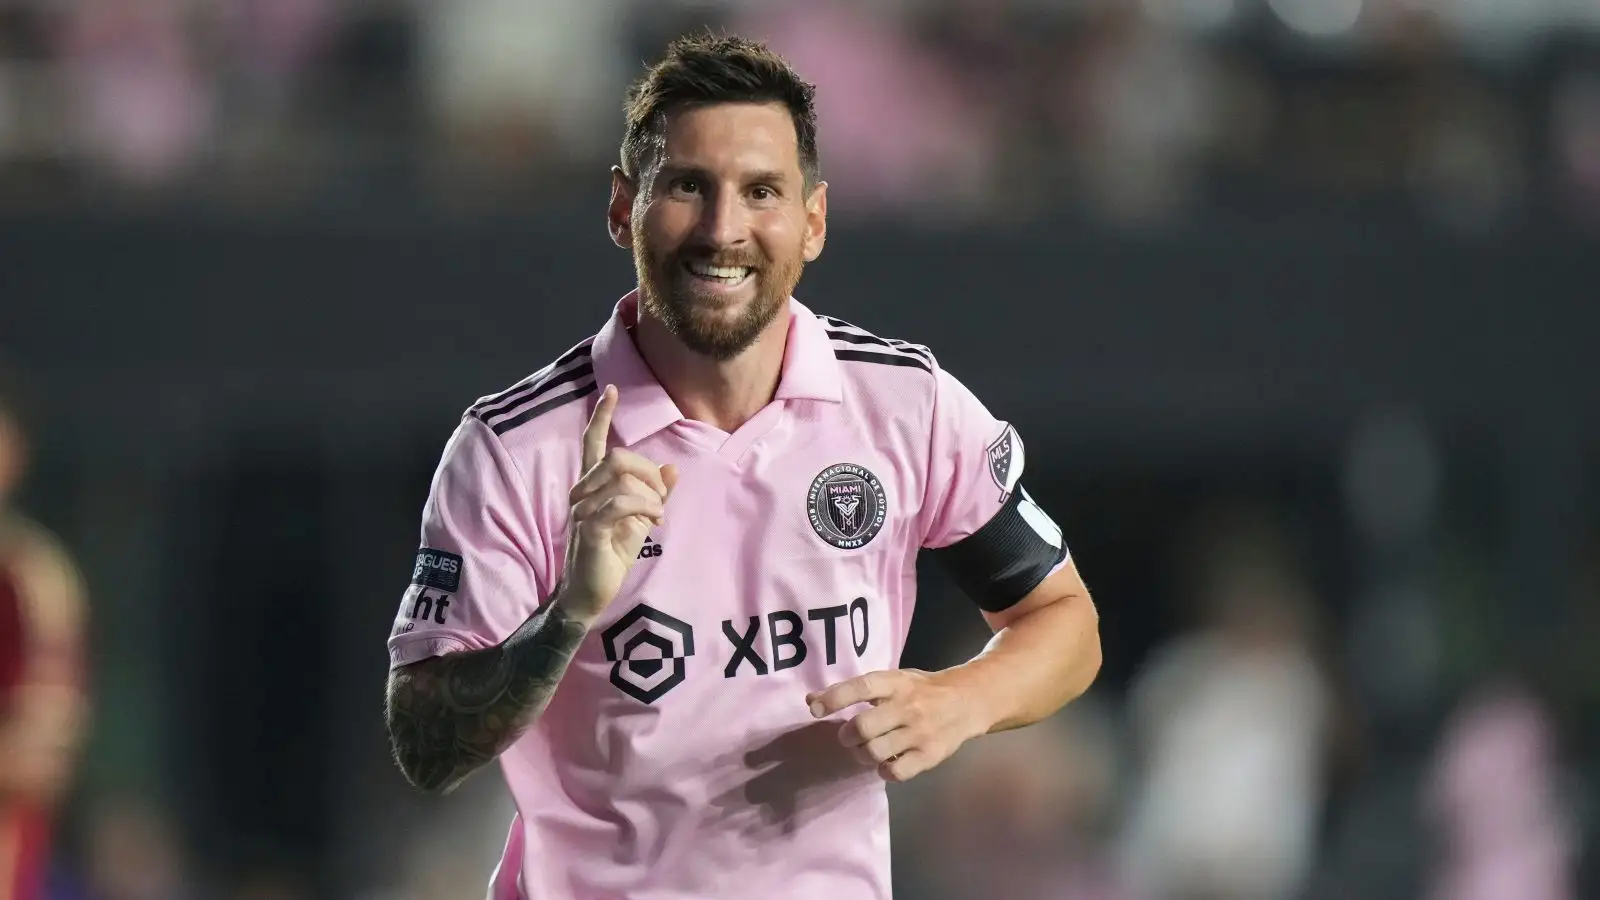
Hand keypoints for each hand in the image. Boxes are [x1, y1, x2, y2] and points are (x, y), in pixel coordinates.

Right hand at [558, 385, 677, 621]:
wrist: (589, 593)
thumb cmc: (610, 554)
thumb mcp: (639, 521)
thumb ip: (655, 495)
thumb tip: (673, 469)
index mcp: (592, 485)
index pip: (592, 442)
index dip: (601, 415)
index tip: (611, 390)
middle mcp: (582, 491)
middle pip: (616, 456)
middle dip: (647, 470)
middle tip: (661, 497)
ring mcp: (582, 508)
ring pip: (619, 476)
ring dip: (649, 494)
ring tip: (656, 515)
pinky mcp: (589, 527)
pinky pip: (619, 502)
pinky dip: (644, 507)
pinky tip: (654, 522)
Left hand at [806, 669, 986, 782]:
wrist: (968, 700)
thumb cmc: (921, 690)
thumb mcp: (891, 681)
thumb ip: (854, 691)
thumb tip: (811, 699)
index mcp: (896, 683)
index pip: (861, 688)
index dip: (835, 698)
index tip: (816, 709)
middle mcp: (908, 706)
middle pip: (863, 727)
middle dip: (847, 736)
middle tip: (850, 736)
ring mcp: (920, 732)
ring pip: (875, 752)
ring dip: (862, 755)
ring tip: (868, 749)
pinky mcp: (930, 755)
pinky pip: (895, 772)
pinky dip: (884, 771)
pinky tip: (887, 762)